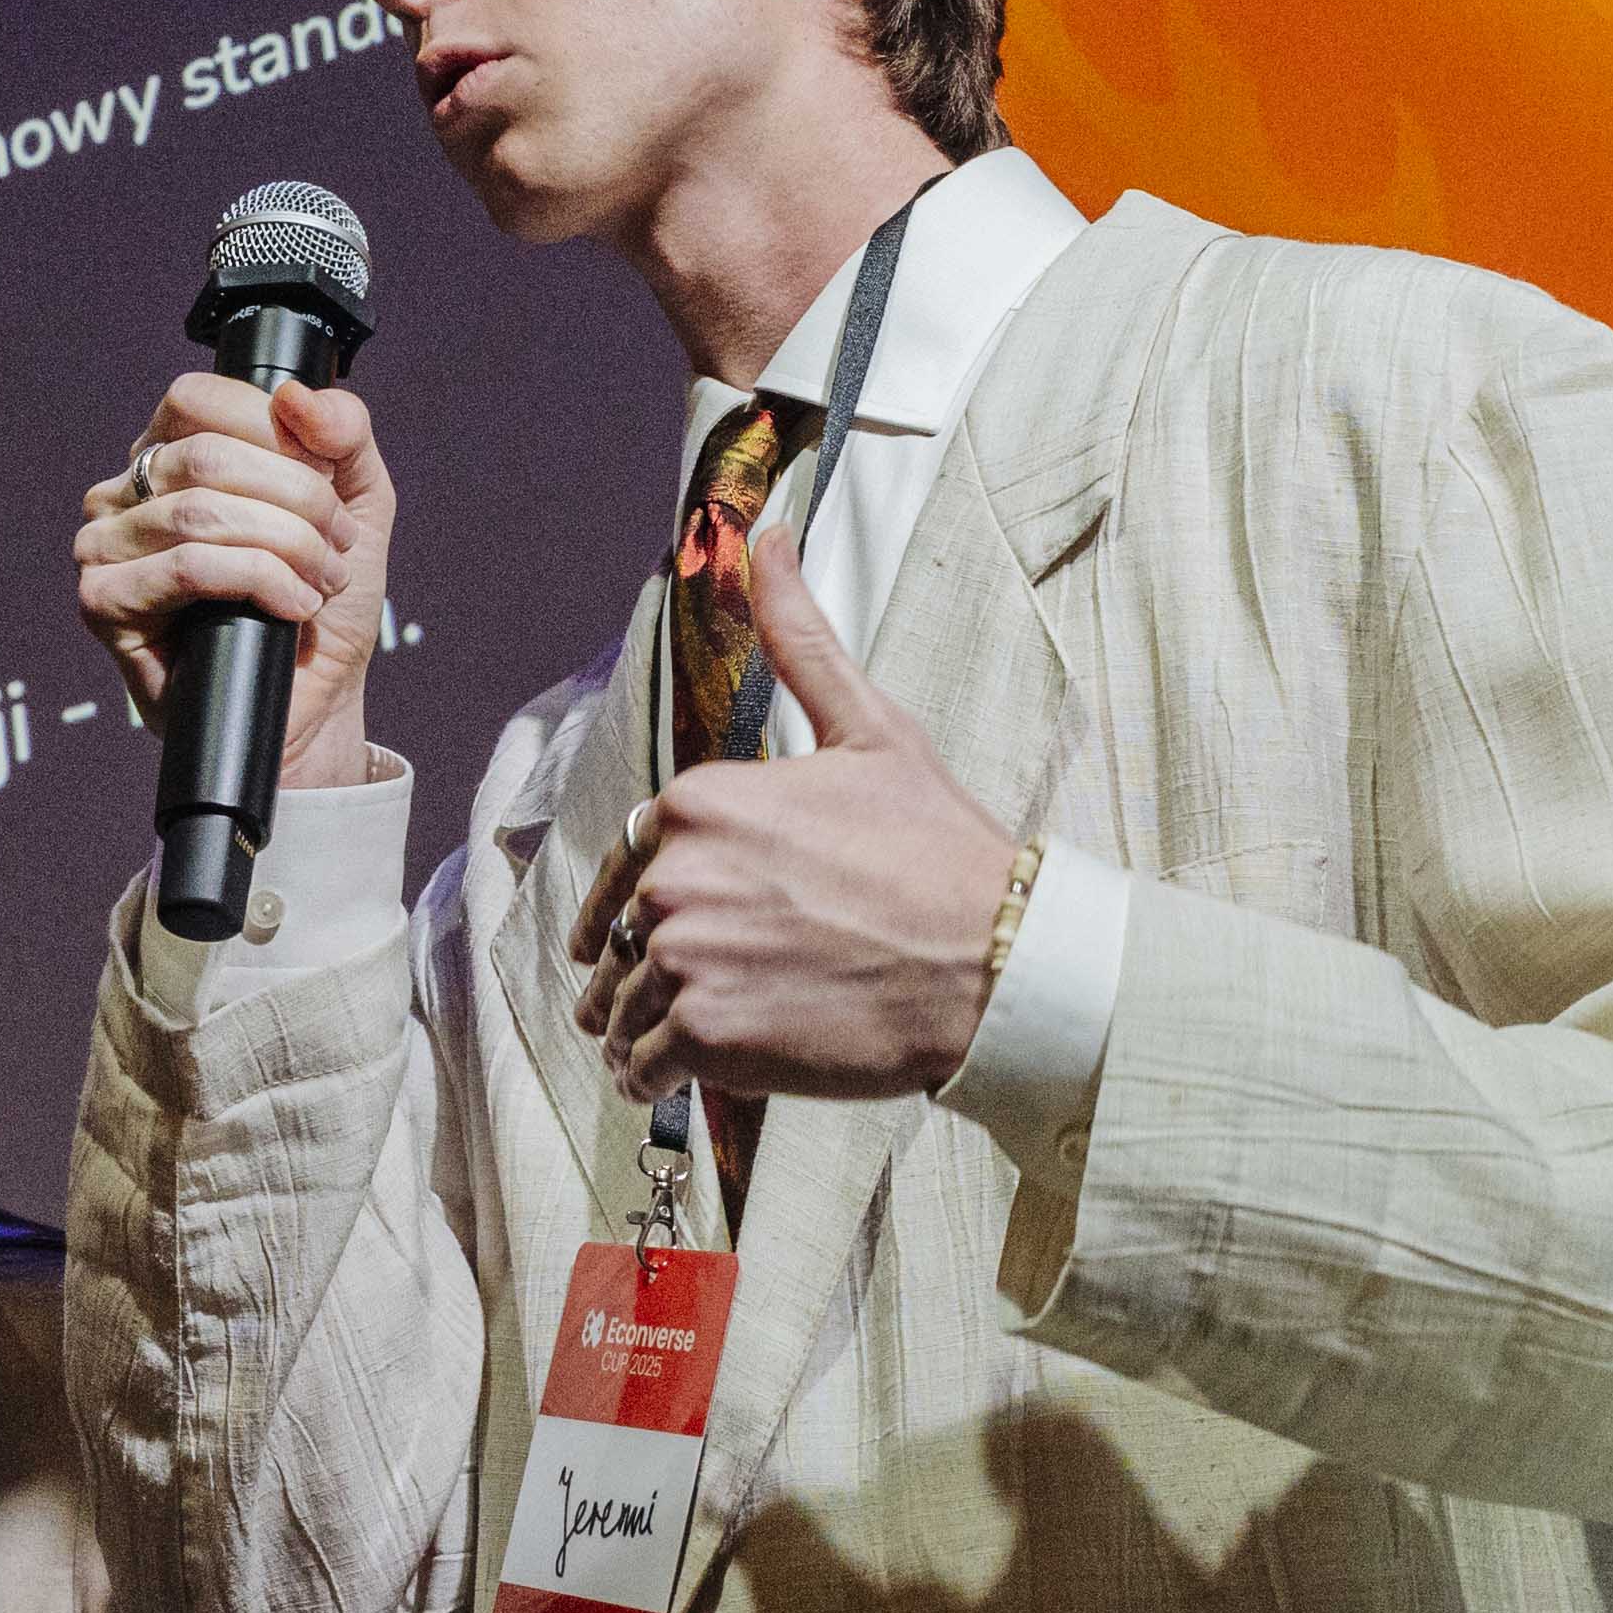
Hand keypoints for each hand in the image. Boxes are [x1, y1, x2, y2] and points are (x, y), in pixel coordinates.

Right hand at [70, 375, 393, 787]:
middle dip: (298, 501)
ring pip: (201, 511)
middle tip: (336, 547)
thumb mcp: (357, 500)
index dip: (276, 431)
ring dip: (287, 546)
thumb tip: (294, 394)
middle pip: (209, 456)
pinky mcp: (103, 603)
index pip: (199, 398)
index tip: (329, 482)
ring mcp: (104, 546)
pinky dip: (258, 581)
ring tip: (321, 582)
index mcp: (170, 454)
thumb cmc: (324, 599)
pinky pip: (187, 567)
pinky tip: (291, 608)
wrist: (316, 698)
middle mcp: (124, 494)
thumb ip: (343, 432)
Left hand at [565, 532, 1018, 1100]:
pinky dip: (655, 1078)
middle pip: (617, 941)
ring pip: (620, 1009)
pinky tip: (686, 1078)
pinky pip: (644, 1067)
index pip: (629, 863)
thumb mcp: (870, 728)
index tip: (666, 927)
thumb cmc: (939, 851)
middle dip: (635, 970)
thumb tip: (768, 534)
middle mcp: (675, 874)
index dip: (646, 900)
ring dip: (639, 1029)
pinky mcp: (704, 1035)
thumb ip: (801, 638)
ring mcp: (684, 957)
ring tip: (680, 1043)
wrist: (995, 962)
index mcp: (699, 800)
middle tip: (683, 991)